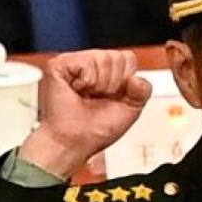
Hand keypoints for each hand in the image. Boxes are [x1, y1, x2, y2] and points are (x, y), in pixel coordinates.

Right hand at [17, 50, 152, 178]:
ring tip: (85, 97)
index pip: (128, 58)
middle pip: (117, 57)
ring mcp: (73, 63)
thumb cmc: (94, 131)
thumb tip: (135, 77)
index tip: (111, 99)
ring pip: (103, 58)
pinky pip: (86, 62)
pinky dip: (86, 81)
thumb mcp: (130, 110)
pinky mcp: (58, 65)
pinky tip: (76, 91)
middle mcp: (89, 65)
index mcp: (106, 72)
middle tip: (95, 100)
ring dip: (99, 85)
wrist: (73, 144)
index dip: (125, 82)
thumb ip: (143, 91)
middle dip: (112, 84)